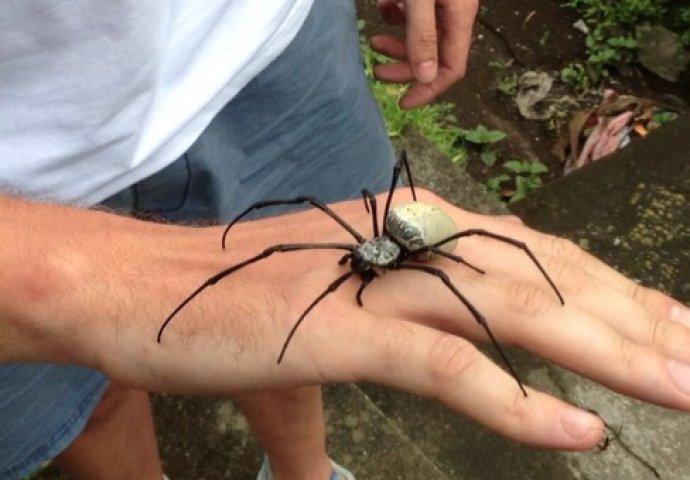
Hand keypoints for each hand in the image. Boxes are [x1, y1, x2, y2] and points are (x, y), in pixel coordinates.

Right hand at [6, 191, 688, 451]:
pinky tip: (576, 438)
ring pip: (515, 311)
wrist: (144, 287)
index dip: (603, 289)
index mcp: (407, 233)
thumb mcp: (310, 343)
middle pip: (543, 277)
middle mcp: (406, 243)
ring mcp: (377, 284)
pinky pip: (448, 364)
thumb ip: (348, 391)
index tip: (662, 323)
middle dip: (631, 318)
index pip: (528, 257)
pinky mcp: (344, 330)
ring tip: (682, 386)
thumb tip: (341, 463)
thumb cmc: (228, 307)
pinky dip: (513, 402)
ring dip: (605, 351)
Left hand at [371, 0, 477, 108]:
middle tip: (377, 71)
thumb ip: (423, 34)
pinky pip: (413, 12)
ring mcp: (443, 2)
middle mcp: (454, 14)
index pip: (451, 69)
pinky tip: (385, 6)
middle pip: (432, 55)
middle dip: (403, 67)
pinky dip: (396, 15)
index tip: (403, 103)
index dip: (428, 90)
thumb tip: (425, 77)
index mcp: (459, 19)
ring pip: (420, 36)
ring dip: (396, 44)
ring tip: (374, 42)